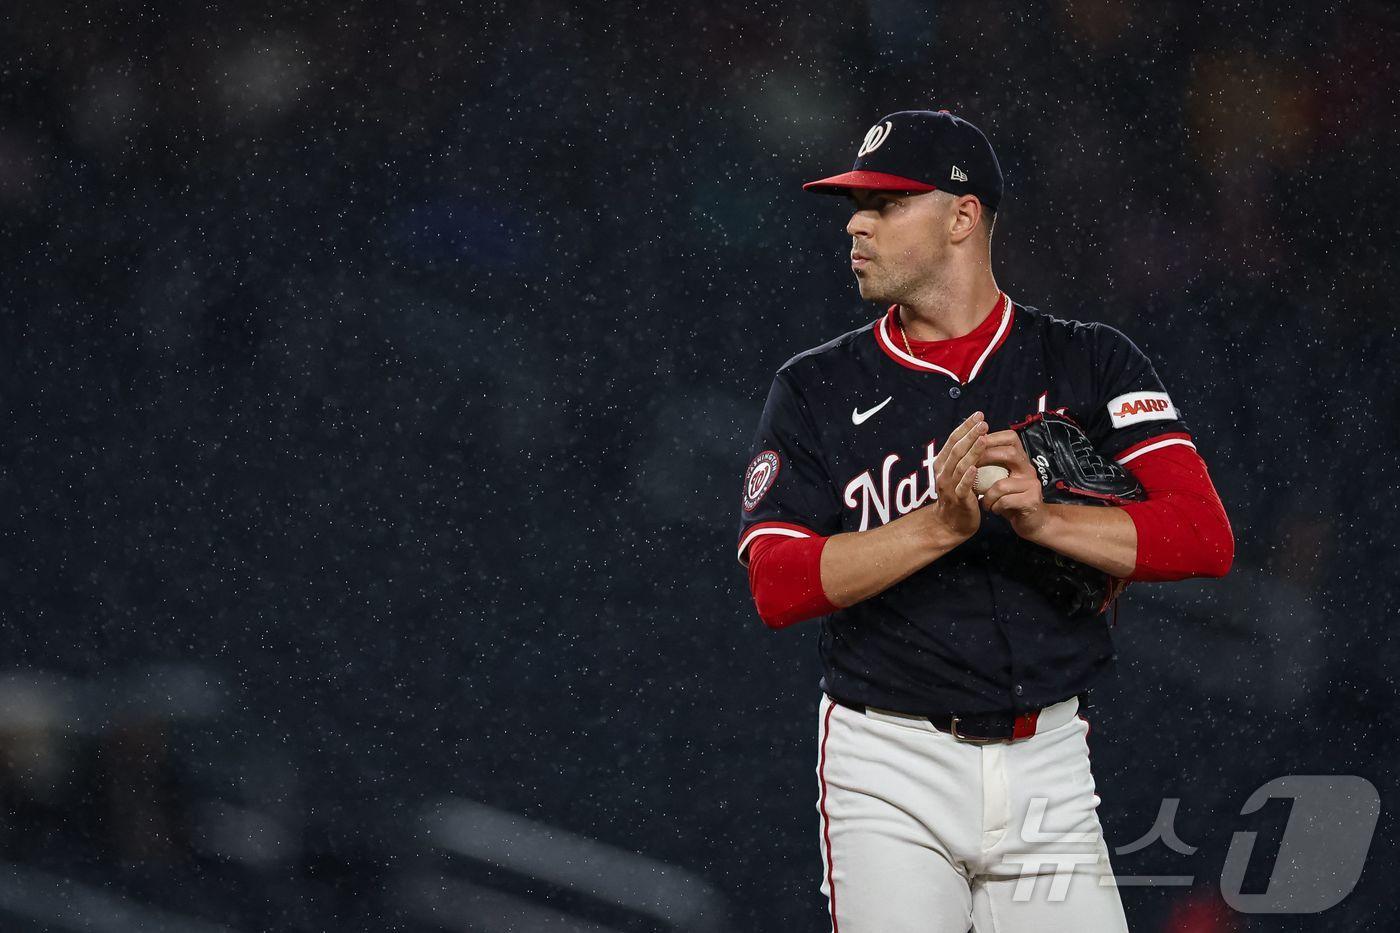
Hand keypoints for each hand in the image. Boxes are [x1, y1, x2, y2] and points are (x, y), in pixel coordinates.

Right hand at [929, 411, 985, 543]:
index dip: (965, 427)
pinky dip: (968, 477)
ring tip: (983, 439)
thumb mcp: (955, 473)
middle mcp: (943, 473)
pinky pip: (962, 487)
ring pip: (959, 466)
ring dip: (971, 452)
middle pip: (956, 450)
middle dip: (970, 435)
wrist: (951, 524)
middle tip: (983, 422)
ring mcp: (949, 487)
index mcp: (942, 464)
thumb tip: (974, 434)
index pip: (953, 441)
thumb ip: (961, 457)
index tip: (978, 415)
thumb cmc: (958, 496)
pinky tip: (975, 468)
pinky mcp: (958, 500)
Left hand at [978, 428, 1052, 540]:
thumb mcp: (1000, 478)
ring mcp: (1032, 485)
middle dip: (987, 459)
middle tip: (971, 468)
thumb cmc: (1010, 498)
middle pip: (1010, 454)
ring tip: (983, 501)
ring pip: (1002, 484)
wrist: (1032, 521)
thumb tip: (967, 449)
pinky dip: (994, 506)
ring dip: (987, 494)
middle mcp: (1028, 469)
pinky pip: (1005, 501)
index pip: (1011, 438)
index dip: (992, 437)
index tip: (974, 442)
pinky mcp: (1031, 501)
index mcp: (1020, 460)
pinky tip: (993, 509)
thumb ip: (990, 465)